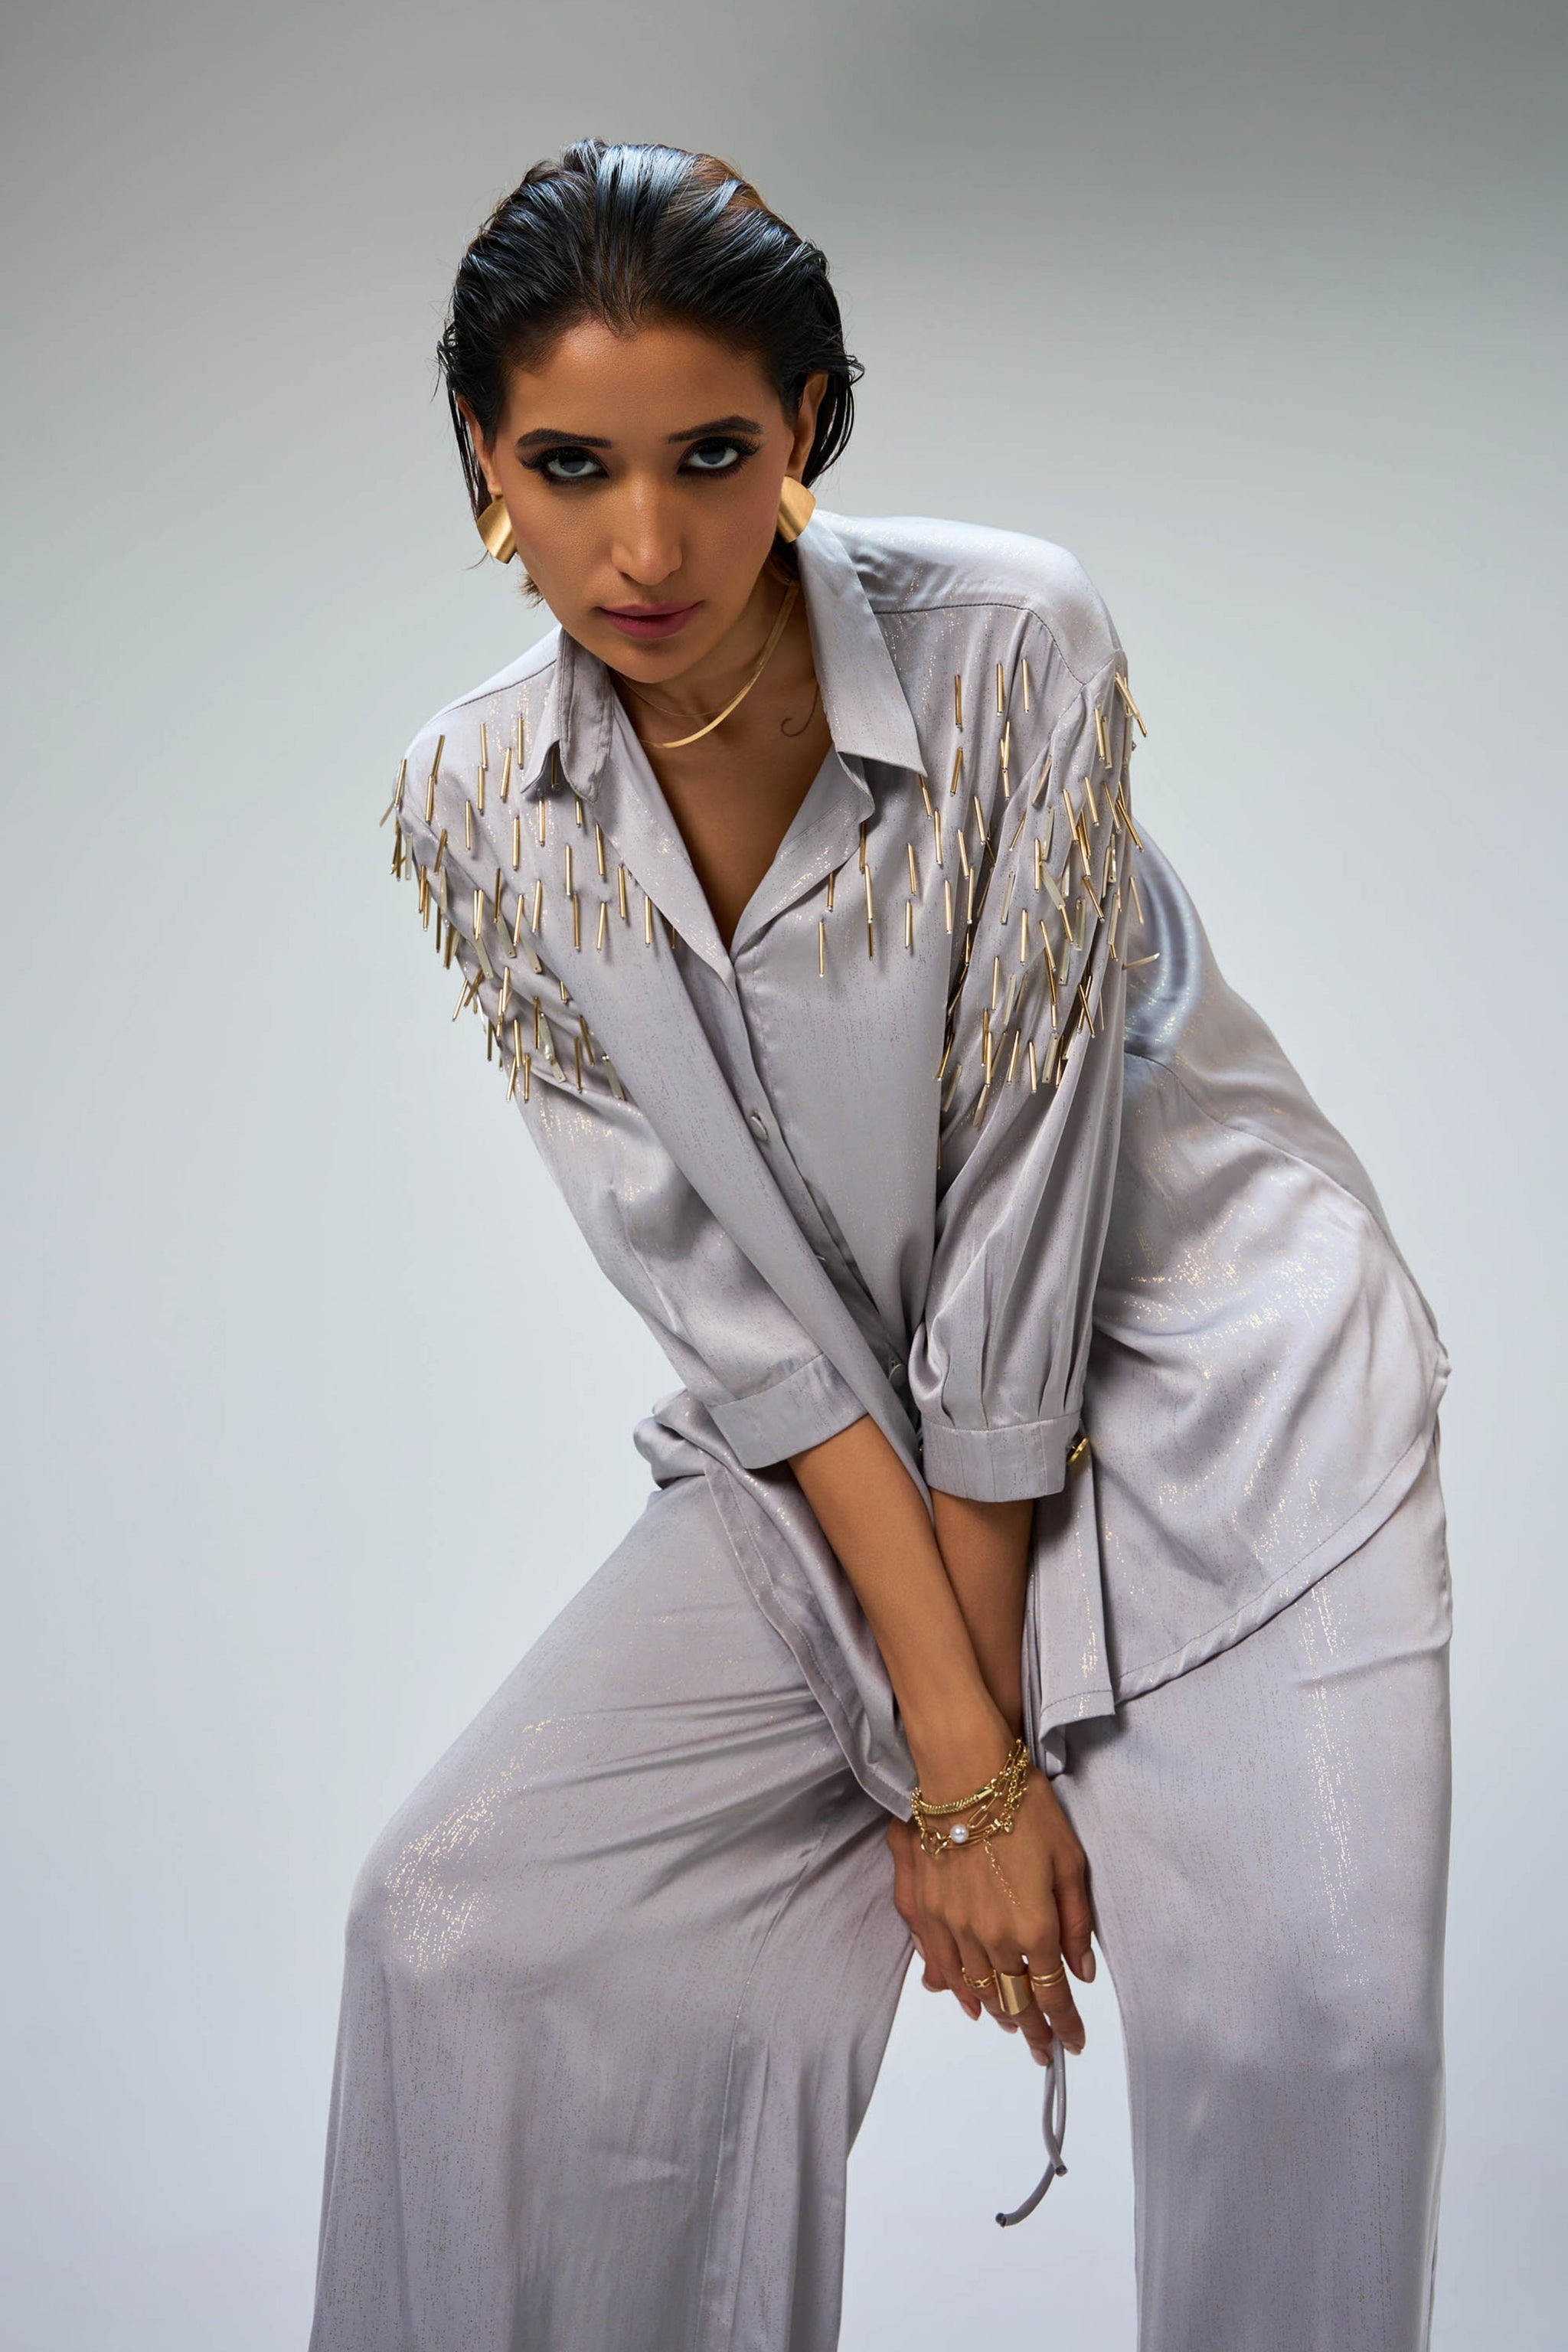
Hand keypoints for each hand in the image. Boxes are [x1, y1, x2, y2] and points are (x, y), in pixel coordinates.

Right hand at [886, 1774, 1093, 2065]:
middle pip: (1016, 2001)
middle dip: (1035, 2031)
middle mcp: (993, 1938)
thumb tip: (1081, 1970)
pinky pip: (943, 1967)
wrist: (965, 1776)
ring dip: (1001, 2014)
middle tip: (1046, 2050)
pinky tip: (969, 2002)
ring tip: (1016, 2028)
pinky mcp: (929, 1912)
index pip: (1053, 1996)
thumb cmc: (1025, 1809)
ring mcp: (957, 1928)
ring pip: (980, 1990)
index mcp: (1034, 1928)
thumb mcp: (1070, 1861)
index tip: (1075, 2042)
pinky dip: (958, 1991)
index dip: (1066, 2026)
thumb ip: (1076, 1921)